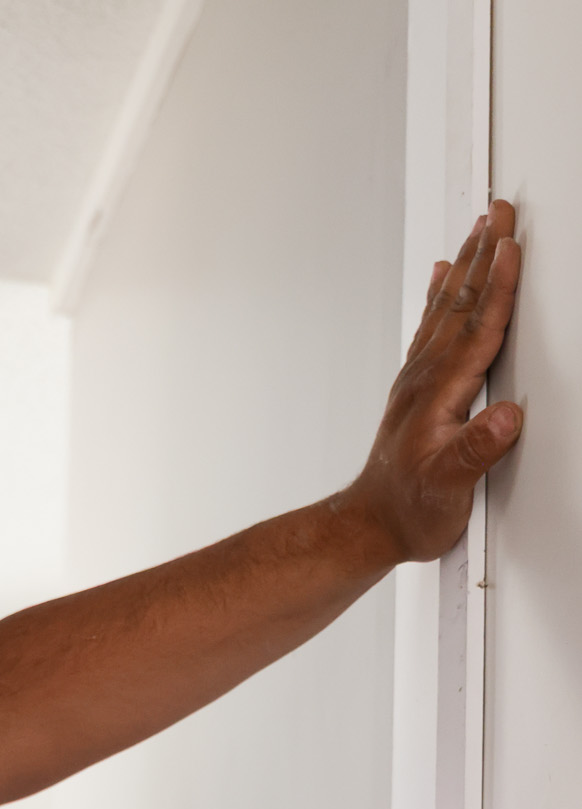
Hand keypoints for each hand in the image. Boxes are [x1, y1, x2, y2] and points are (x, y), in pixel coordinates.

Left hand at [342, 200, 522, 563]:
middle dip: (483, 254)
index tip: (511, 245)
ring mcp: (417, 381)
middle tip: (500, 209)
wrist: (370, 526)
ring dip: (465, 265)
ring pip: (446, 308)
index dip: (498, 286)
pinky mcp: (416, 389)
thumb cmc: (409, 512)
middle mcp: (425, 379)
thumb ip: (477, 452)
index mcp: (439, 393)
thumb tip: (507, 417)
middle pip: (461, 303)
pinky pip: (430, 328)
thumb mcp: (449, 490)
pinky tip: (441, 277)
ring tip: (480, 227)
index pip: (477, 328)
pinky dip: (439, 295)